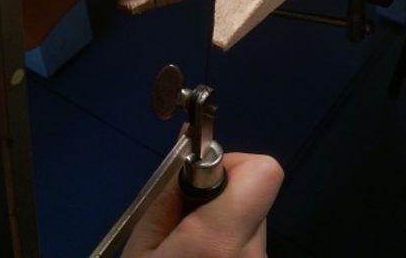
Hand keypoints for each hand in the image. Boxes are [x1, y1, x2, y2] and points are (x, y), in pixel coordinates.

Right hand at [123, 153, 283, 257]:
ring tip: (187, 252)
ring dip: (223, 225)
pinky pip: (247, 248)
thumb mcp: (140, 247)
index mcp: (220, 242)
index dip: (233, 163)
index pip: (265, 172)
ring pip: (250, 225)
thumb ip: (168, 196)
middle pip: (254, 197)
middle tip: (183, 223)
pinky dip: (226, 247)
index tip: (200, 182)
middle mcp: (252, 257)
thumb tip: (190, 157)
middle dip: (220, 198)